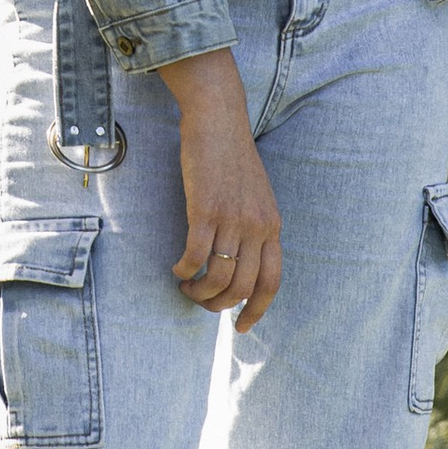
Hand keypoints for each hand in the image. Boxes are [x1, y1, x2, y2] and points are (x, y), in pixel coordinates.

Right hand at [157, 48, 282, 329]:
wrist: (219, 121)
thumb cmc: (232, 157)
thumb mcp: (256, 196)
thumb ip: (253, 227)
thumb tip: (240, 261)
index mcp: (272, 226)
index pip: (271, 282)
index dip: (256, 310)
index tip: (241, 327)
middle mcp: (257, 227)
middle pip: (241, 287)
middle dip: (217, 305)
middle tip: (199, 301)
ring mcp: (232, 219)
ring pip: (218, 277)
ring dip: (198, 291)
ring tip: (185, 285)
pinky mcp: (205, 210)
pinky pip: (195, 255)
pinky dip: (183, 269)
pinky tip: (175, 268)